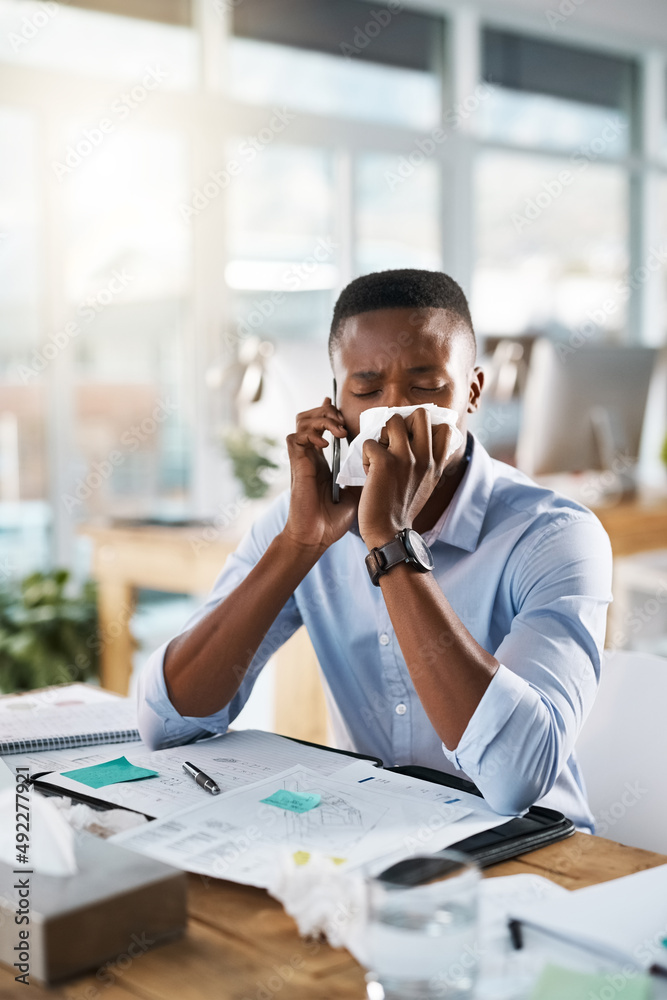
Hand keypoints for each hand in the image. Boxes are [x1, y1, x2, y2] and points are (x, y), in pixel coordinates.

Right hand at [282, 397, 359, 551]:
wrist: (317, 538)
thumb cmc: (334, 520)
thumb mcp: (358, 491)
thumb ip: (365, 472)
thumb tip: (384, 459)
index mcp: (323, 460)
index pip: (322, 426)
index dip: (331, 414)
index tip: (344, 412)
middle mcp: (311, 456)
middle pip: (310, 416)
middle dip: (327, 412)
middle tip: (343, 422)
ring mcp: (302, 459)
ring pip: (302, 421)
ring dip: (322, 419)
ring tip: (338, 430)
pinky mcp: (297, 466)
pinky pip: (295, 438)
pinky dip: (311, 435)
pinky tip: (326, 445)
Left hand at [358, 408, 452, 548]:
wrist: (388, 531)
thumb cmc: (402, 507)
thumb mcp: (426, 483)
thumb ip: (428, 461)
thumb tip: (421, 436)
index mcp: (436, 464)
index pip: (443, 427)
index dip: (425, 428)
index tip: (413, 441)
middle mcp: (425, 458)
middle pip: (419, 414)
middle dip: (403, 423)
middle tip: (394, 443)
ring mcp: (405, 458)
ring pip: (393, 421)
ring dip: (382, 436)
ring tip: (380, 455)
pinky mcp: (384, 462)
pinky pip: (370, 442)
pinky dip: (366, 455)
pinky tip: (370, 472)